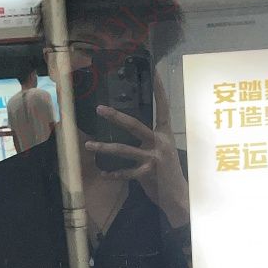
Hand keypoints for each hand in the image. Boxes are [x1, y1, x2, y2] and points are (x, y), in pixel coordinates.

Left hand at [84, 73, 189, 227]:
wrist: (179, 196)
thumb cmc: (168, 172)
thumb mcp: (163, 151)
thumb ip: (150, 140)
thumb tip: (130, 130)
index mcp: (165, 134)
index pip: (163, 107)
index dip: (159, 90)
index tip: (154, 71)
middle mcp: (160, 143)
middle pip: (134, 125)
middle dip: (115, 117)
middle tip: (99, 109)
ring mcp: (154, 158)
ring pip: (124, 150)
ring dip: (104, 148)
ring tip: (88, 145)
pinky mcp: (148, 174)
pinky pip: (125, 173)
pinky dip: (113, 175)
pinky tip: (103, 175)